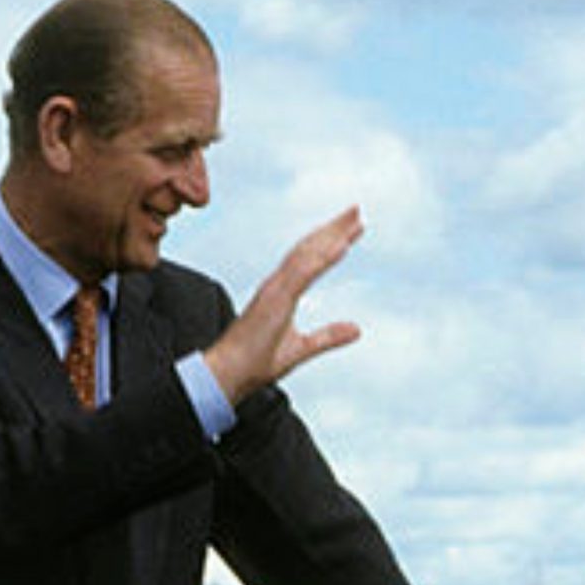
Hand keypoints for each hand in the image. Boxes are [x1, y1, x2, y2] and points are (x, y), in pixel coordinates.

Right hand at [200, 207, 363, 402]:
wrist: (227, 375)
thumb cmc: (254, 363)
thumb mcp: (301, 348)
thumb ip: (328, 337)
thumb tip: (357, 329)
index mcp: (281, 292)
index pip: (310, 260)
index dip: (332, 242)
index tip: (353, 228)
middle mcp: (277, 285)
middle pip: (309, 249)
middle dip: (334, 228)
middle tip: (357, 209)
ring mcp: (275, 290)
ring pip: (307, 254)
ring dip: (332, 235)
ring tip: (354, 218)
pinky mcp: (275, 299)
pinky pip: (303, 273)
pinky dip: (323, 258)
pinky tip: (342, 245)